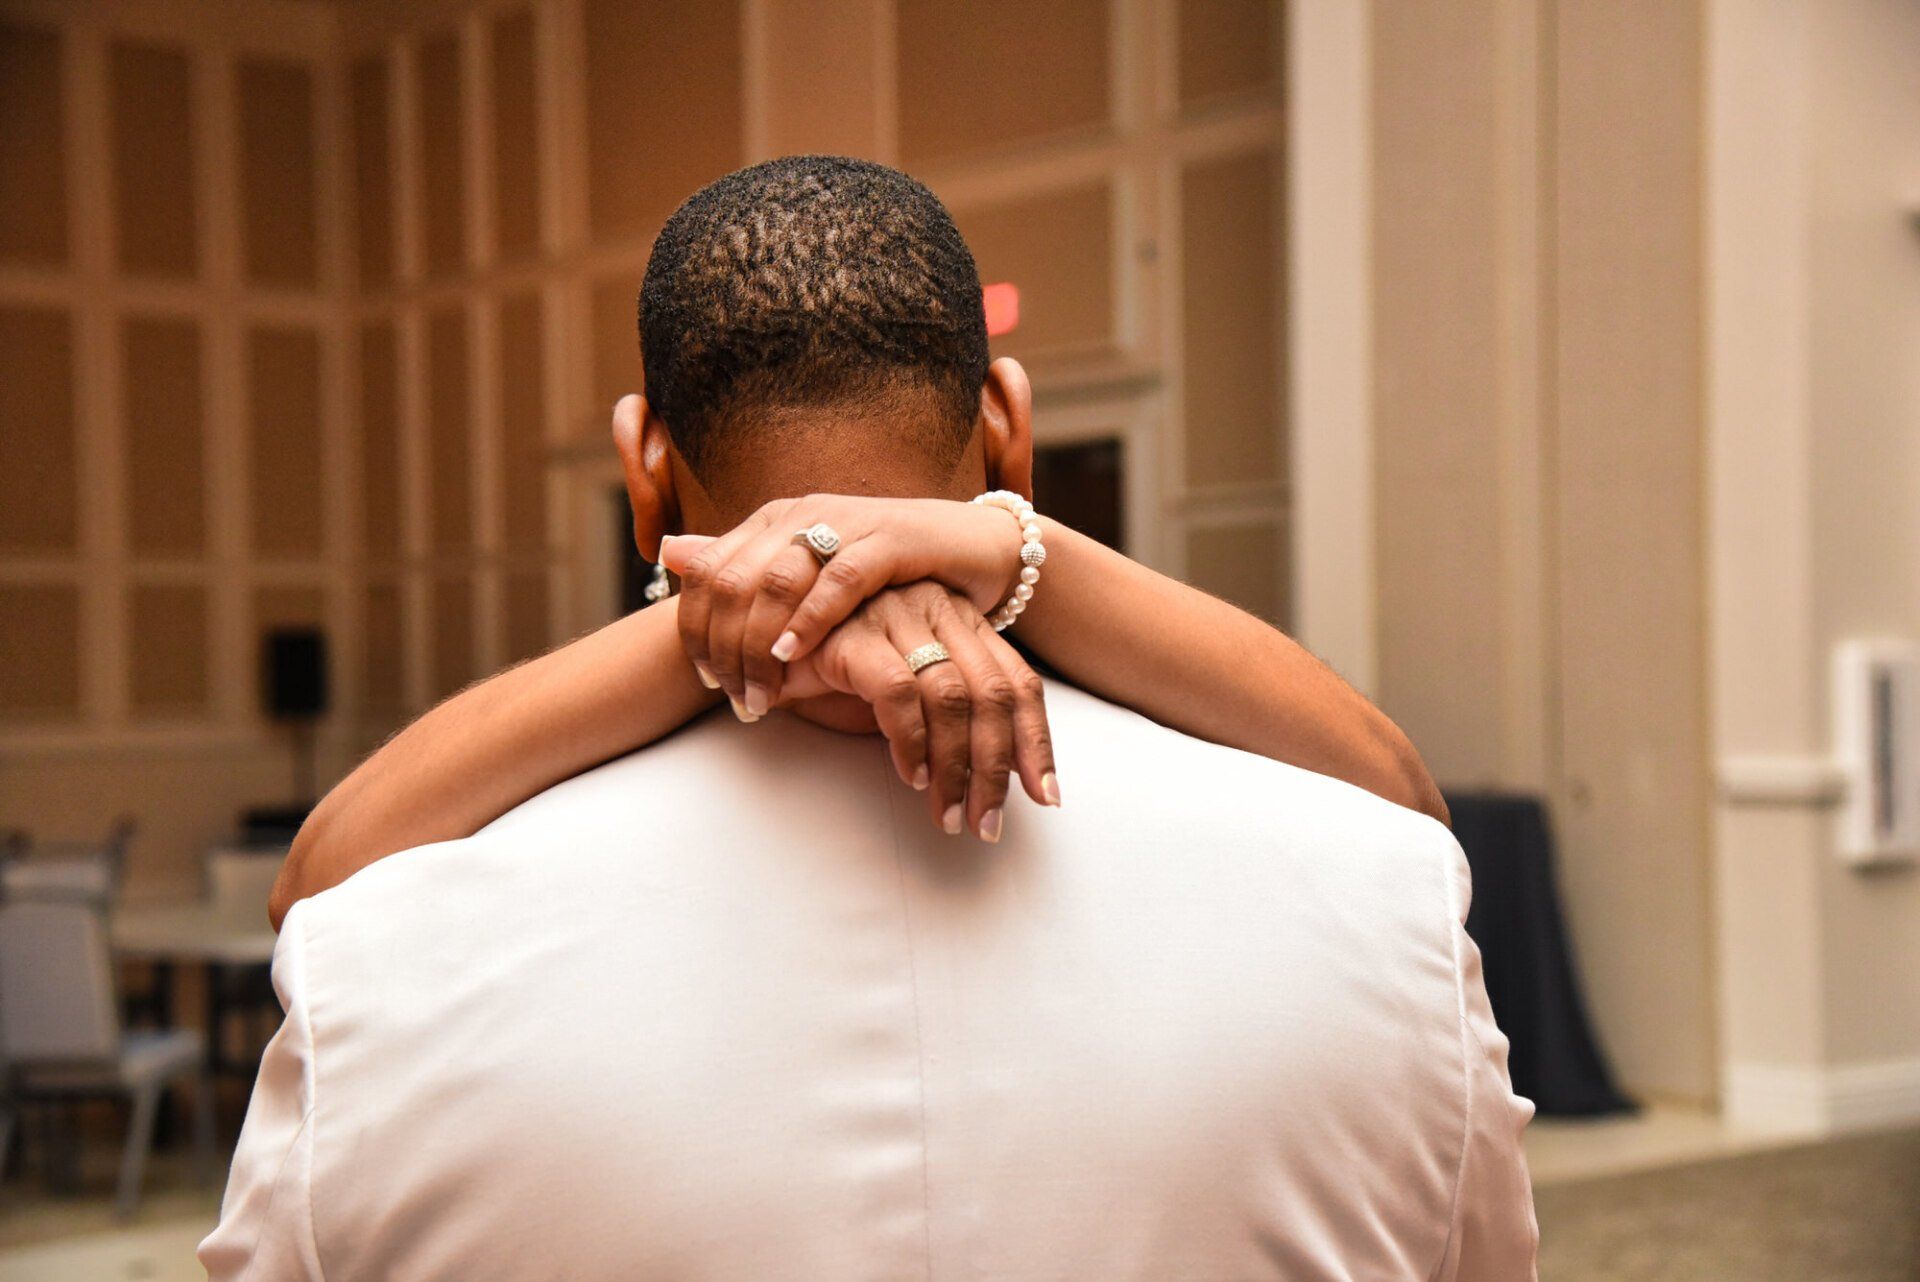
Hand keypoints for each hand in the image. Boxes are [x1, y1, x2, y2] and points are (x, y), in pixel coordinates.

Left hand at [659, 494, 1025, 715]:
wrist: (971, 549)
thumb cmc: (887, 575)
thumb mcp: (808, 577)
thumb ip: (747, 573)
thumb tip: (667, 553)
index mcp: (773, 519)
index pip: (707, 572)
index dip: (696, 630)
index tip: (707, 682)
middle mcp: (800, 513)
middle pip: (732, 581)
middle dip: (724, 648)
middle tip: (735, 699)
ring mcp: (844, 520)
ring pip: (775, 582)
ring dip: (759, 647)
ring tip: (760, 693)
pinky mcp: (889, 538)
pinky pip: (837, 580)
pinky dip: (809, 621)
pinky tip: (793, 656)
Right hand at [775, 582, 1060, 839]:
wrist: (757, 640)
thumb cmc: (832, 671)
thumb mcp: (905, 690)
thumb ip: (947, 716)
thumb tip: (992, 776)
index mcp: (960, 619)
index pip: (1018, 682)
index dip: (1036, 742)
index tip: (1045, 796)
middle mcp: (937, 608)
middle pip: (993, 694)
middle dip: (997, 769)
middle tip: (988, 824)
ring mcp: (895, 614)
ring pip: (952, 697)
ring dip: (955, 769)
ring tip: (947, 815)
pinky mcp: (852, 634)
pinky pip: (898, 694)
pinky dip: (910, 742)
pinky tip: (910, 777)